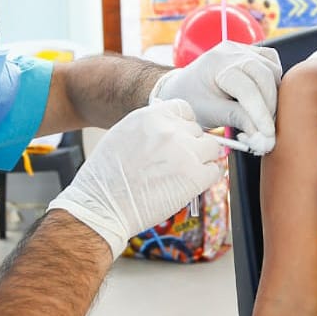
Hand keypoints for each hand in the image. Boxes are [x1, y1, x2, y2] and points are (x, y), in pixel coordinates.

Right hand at [47, 99, 223, 256]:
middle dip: (190, 145)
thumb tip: (170, 126)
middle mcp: (170, 130)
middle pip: (197, 130)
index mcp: (151, 116)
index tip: (181, 137)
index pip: (183, 109)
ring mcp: (185, 152)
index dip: (184, 124)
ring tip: (185, 174)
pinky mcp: (194, 177)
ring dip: (202, 160)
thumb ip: (150, 128)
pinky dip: (208, 178)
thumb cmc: (106, 177)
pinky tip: (192, 185)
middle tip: (176, 163)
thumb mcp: (122, 135)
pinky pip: (215, 171)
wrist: (101, 206)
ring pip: (212, 148)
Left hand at [150, 41, 281, 153]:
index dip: (261, 114)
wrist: (182, 87)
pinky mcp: (250, 52)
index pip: (247, 89)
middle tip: (267, 129)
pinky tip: (264, 99)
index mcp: (216, 64)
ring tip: (263, 116)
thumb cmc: (192, 100)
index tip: (268, 134)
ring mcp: (242, 49)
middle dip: (270, 106)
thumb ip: (237, 119)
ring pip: (273, 70)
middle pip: (265, 76)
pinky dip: (273, 83)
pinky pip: (272, 65)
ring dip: (273, 96)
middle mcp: (231, 51)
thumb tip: (263, 135)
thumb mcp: (210, 113)